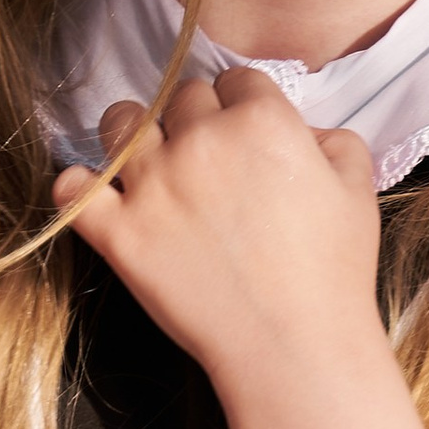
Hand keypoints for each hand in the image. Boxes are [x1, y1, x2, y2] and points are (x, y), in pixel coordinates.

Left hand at [59, 72, 381, 390]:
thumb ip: (333, 138)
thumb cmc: (332, 273)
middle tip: (205, 160)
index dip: (241, 105)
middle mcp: (202, 139)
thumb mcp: (357, 188)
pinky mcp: (119, 232)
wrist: (293, 348)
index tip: (242, 133)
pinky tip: (100, 200)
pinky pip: (72, 188)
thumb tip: (301, 130)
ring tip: (147, 166)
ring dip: (132, 135)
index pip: (234, 79)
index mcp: (262, 120)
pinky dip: (79, 188)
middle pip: (179, 96)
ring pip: (119, 122)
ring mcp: (154, 184)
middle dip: (192, 120)